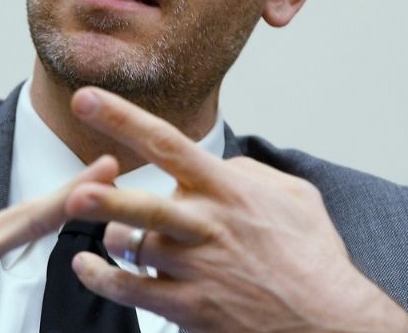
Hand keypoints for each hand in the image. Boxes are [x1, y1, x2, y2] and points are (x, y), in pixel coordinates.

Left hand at [64, 87, 407, 332]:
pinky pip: (130, 291)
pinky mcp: (189, 308)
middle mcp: (206, 227)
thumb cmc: (314, 259)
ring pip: (131, 247)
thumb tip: (217, 165)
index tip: (87, 98)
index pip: (168, 144)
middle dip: (105, 199)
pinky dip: (102, 278)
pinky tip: (87, 266)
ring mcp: (195, 270)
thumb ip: (247, 171)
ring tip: (111, 234)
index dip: (123, 119)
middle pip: (143, 207)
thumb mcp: (295, 196)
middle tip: (76, 194)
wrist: (331, 322)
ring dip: (112, 237)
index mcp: (228, 190)